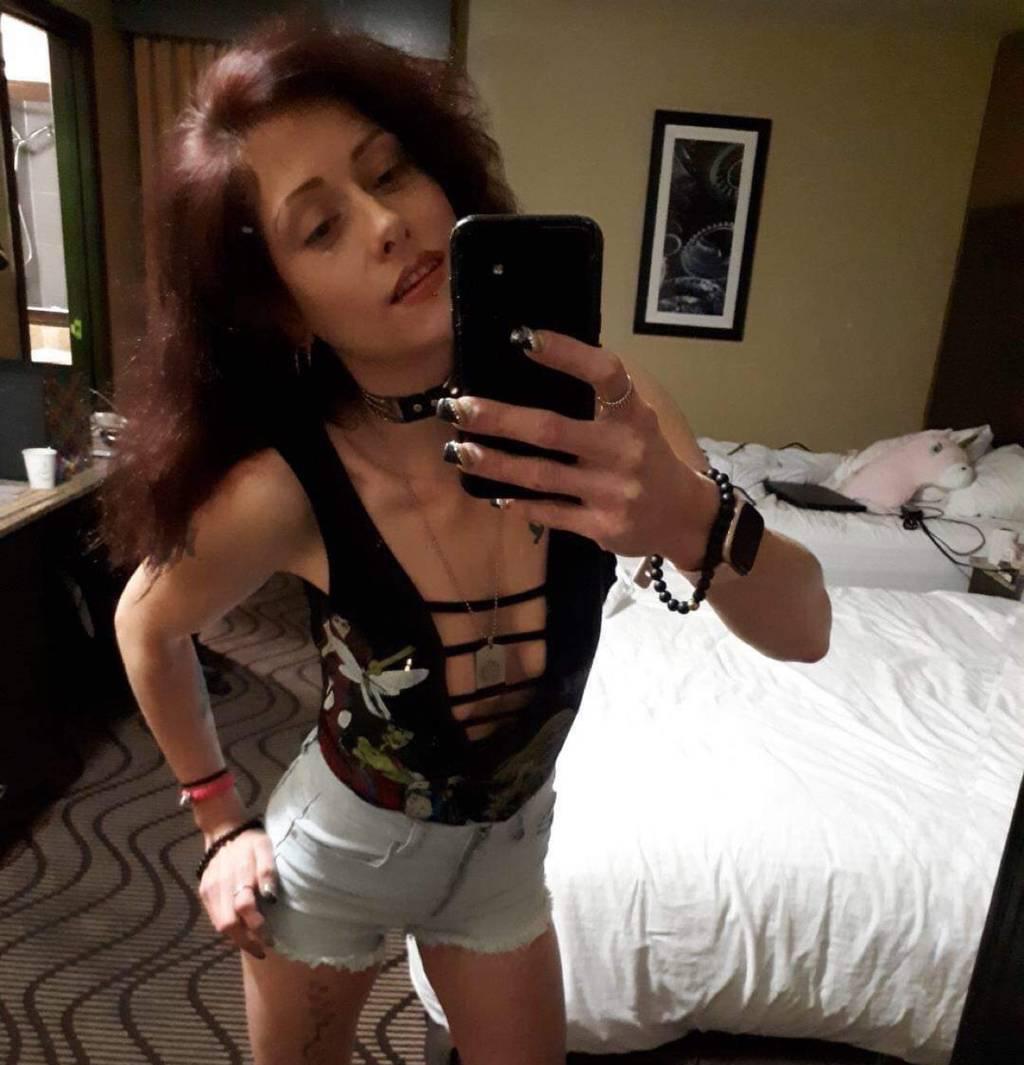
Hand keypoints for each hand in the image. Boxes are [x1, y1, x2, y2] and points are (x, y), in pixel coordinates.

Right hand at [198, 827, 278, 960]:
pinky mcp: (203, 892)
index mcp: (239, 872)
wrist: (223, 831)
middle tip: (262, 949)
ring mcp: (209, 890)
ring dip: (236, 938)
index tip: (271, 939)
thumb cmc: (250, 840)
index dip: (257, 927)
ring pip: (219, 925)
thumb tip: (271, 897)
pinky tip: (240, 930)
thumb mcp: (265, 847)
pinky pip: (214, 918)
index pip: (245, 908)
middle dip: (246, 941)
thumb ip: (268, 869)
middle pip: (229, 924)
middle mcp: (220, 884)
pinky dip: (227, 928)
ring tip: (253, 944)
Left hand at [439, 327, 718, 566]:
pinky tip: (493, 494)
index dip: (565, 353)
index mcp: (634, 416)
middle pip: (551, 430)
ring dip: (494, 462)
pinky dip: (518, 504)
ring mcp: (612, 492)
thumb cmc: (648, 457)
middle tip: (456, 406)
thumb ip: (599, 399)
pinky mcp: (601, 527)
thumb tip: (534, 362)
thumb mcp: (636, 420)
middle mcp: (624, 450)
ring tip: (457, 451)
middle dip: (498, 418)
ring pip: (540, 475)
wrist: (684, 517)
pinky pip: (549, 513)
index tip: (521, 338)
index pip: (603, 374)